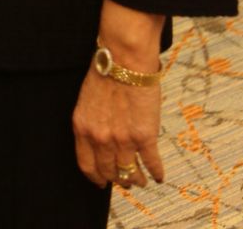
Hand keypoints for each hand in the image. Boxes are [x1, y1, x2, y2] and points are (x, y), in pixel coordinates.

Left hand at [73, 66, 163, 188]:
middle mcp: (101, 139)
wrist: (125, 59)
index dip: (96, 177)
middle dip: (117, 179)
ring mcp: (123, 140)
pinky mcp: (145, 137)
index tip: (101, 182)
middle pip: (109, 171)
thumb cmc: (106, 73)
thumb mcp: (87, 101)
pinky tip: (158, 176)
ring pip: (130, 172)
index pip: (87, 165)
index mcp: (83, 128)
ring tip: (140, 180)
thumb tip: (101, 141)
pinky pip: (151, 163)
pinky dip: (156, 172)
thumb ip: (92, 123)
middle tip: (124, 181)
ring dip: (136, 179)